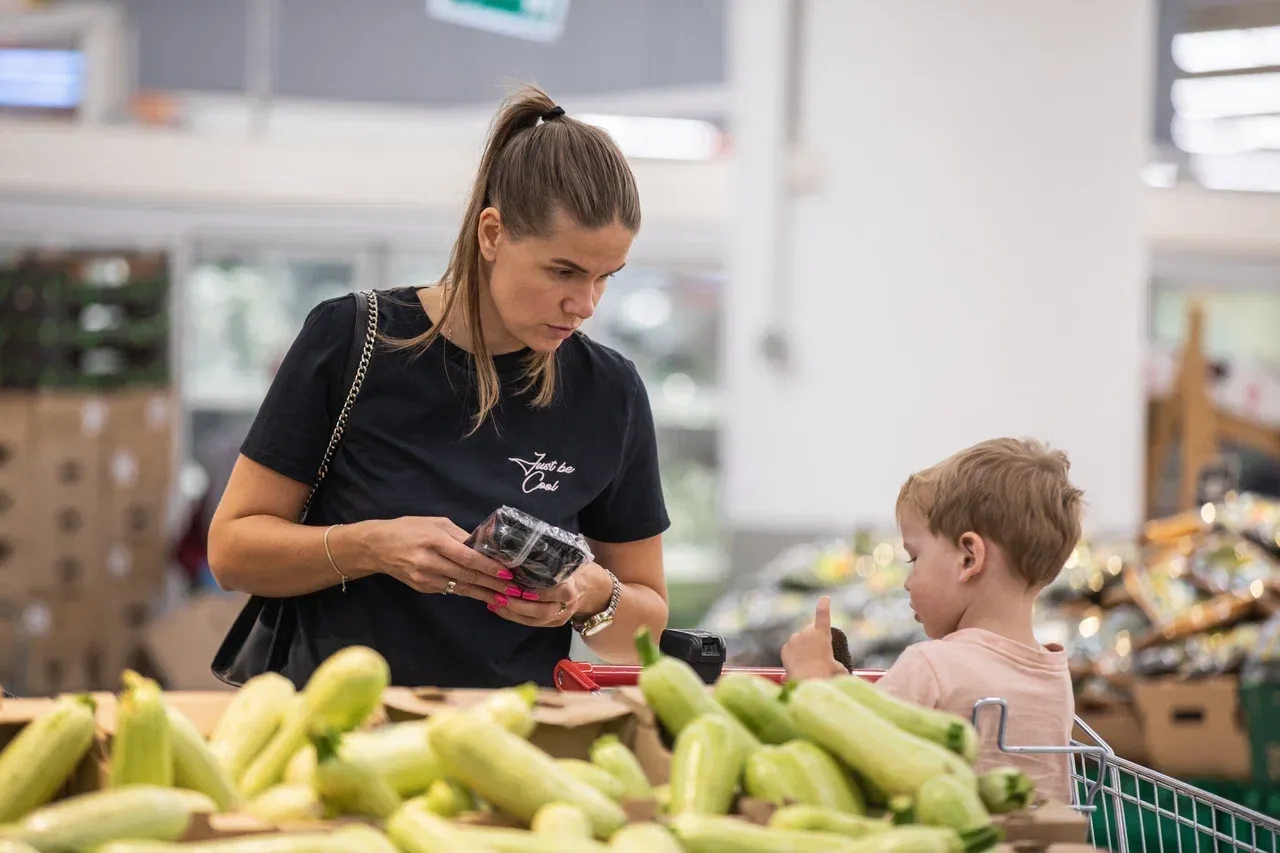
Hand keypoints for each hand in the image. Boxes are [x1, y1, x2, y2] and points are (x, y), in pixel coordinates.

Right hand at [359, 516, 516, 604]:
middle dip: (493, 584)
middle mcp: (429, 562)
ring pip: (460, 587)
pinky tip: (485, 595)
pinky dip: (469, 593)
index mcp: (434, 541)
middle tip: (515, 590)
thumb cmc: (408, 529)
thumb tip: (483, 545)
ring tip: (506, 597)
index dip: (488, 567)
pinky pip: (450, 590)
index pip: (466, 557)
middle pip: (467, 575)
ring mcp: (425, 578)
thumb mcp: (435, 523)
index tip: (507, 572)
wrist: (377, 547)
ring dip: (485, 593)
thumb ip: (459, 534)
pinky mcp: (423, 588)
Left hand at [487, 561, 613, 628]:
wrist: (594, 591)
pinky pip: (531, 623)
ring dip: (511, 612)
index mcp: (573, 588)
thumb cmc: (578, 569)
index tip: (522, 588)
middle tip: (499, 595)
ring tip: (492, 601)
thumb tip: (527, 542)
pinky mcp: (553, 624)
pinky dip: (512, 616)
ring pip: (534, 620)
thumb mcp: (571, 560)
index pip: (559, 592)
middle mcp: (567, 606)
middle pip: (543, 612)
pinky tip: (496, 607)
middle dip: (519, 606)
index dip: (540, 592)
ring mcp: (560, 617)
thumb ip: (554, 557)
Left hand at [781, 596, 847, 681]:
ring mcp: (794, 639)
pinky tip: (797, 668)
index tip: (824, 598)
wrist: (807, 681)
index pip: (823, 615)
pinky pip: (790, 650)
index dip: (824, 605)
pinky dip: (793, 657)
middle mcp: (807, 633)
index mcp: (822, 634)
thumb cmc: (826, 675)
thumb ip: (837, 665)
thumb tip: (839, 670)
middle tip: (816, 658)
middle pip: (809, 633)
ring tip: (807, 666)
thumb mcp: (839, 670)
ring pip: (799, 642)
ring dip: (802, 650)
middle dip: (812, 641)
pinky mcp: (785, 648)